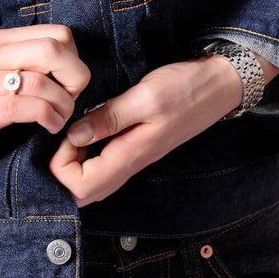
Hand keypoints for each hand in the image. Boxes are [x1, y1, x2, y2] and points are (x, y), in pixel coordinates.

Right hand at [0, 25, 89, 162]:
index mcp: (0, 42)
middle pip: (53, 49)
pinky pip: (23, 108)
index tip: (70, 81)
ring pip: (41, 82)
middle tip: (72, 97)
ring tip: (60, 117)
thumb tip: (70, 64)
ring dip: (63, 104)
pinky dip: (47, 118)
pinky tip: (49, 126)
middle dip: (75, 76)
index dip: (75, 58)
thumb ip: (25, 59)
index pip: (58, 33)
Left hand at [49, 52, 278, 205]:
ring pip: (89, 180)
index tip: (67, 131)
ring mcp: (131, 158)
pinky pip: (100, 164)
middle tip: (64, 130)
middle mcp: (129, 165)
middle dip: (61, 168)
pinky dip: (84, 151)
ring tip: (73, 125)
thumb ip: (109, 117)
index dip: (61, 165)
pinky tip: (85, 125)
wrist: (217, 85)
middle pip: (81, 191)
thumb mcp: (146, 96)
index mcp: (131, 156)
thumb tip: (73, 134)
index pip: (80, 187)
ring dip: (72, 160)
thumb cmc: (185, 88)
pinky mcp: (132, 148)